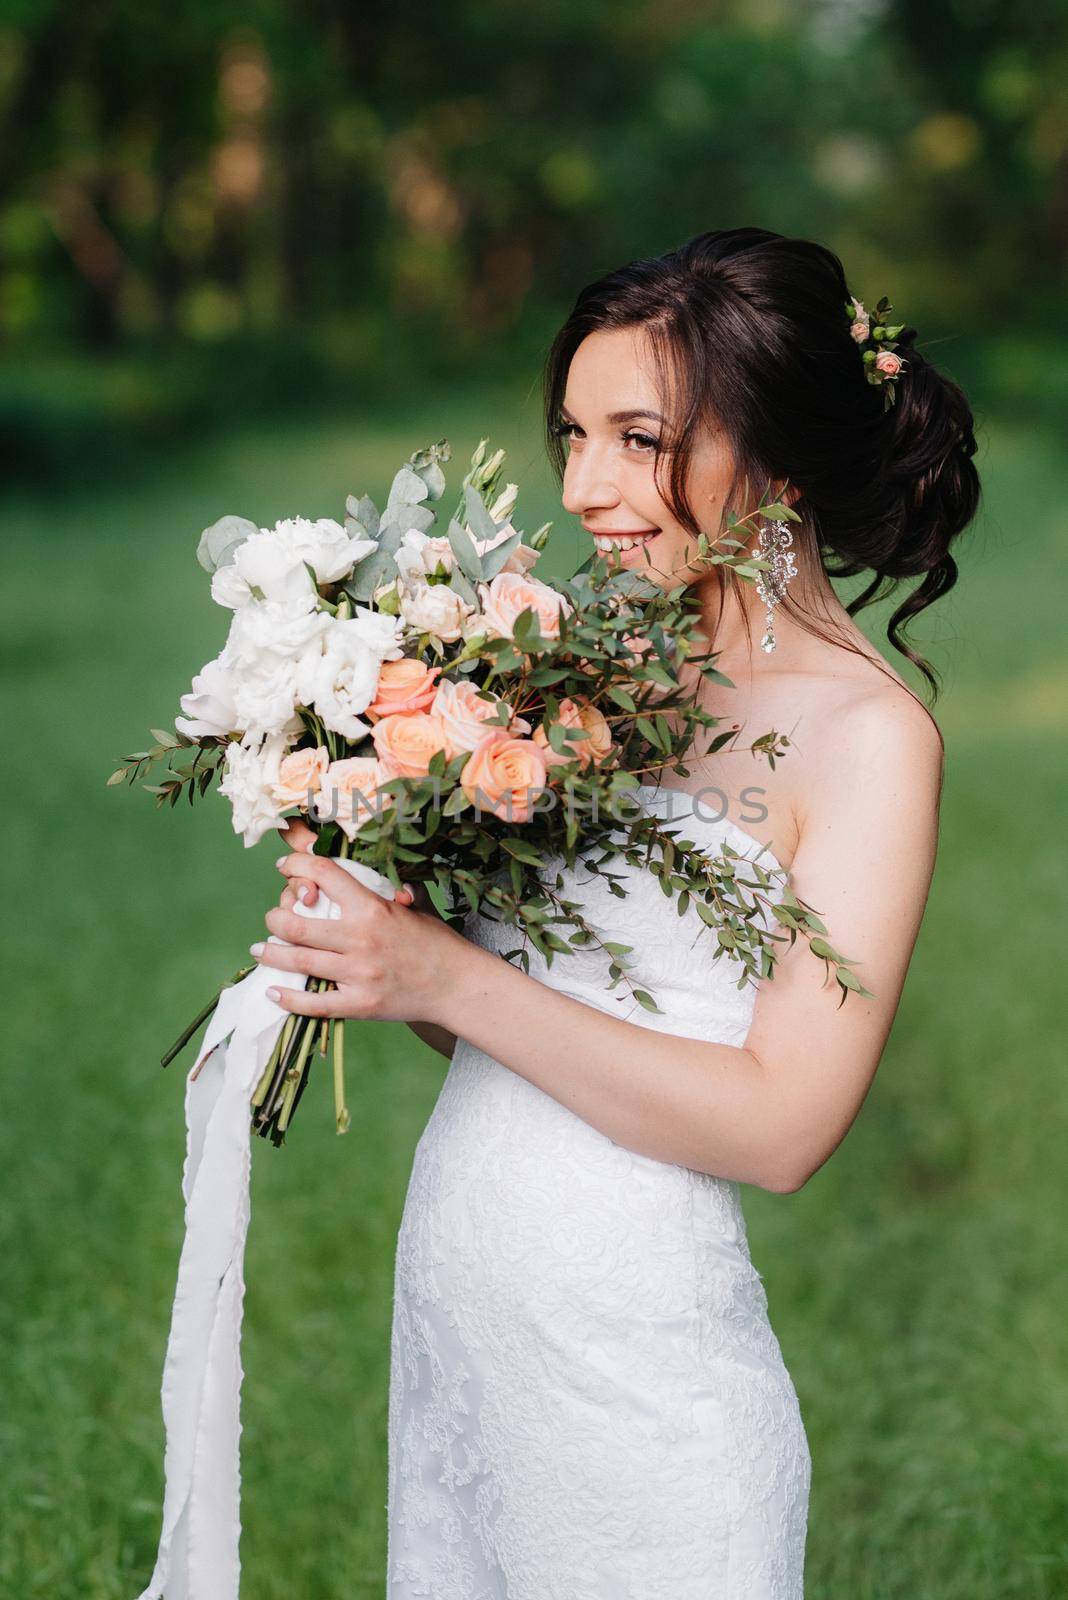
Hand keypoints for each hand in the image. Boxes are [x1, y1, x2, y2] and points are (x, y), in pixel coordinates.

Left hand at [251, 817, 462, 1021]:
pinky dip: (288, 998)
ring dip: (271, 954)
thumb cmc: (435, 942)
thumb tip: (360, 871)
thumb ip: (385, 888)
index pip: (324, 874)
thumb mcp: (413, 905)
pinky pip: (313, 1003)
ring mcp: (358, 974)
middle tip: (273, 919)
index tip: (284, 868)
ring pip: (297, 961)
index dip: (296, 866)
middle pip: (296, 924)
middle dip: (275, 918)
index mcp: (372, 907)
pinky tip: (274, 992)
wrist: (456, 984)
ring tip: (261, 950)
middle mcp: (360, 938)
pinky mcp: (359, 1004)